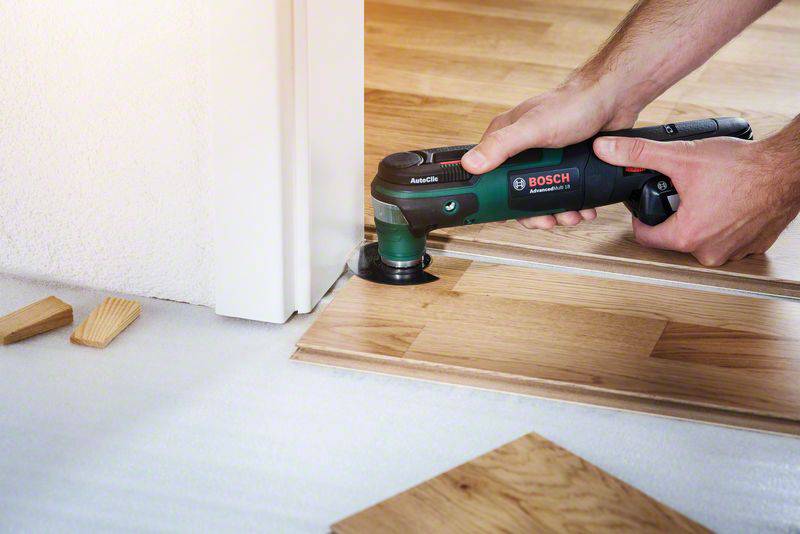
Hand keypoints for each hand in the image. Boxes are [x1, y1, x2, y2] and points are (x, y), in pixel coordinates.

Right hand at [461, 76, 640, 228]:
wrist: (614, 99)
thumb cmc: (573, 104)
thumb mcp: (532, 128)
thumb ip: (502, 146)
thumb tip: (471, 164)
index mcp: (506, 138)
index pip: (488, 175)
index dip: (494, 199)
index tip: (503, 217)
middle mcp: (522, 149)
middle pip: (518, 192)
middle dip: (532, 213)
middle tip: (546, 221)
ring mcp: (545, 159)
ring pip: (542, 195)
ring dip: (556, 212)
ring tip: (570, 217)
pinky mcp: (566, 165)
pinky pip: (564, 191)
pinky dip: (573, 204)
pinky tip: (582, 209)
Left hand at [593, 134, 799, 265]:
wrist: (789, 169)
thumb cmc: (744, 167)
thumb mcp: (682, 155)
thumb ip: (639, 154)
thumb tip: (607, 149)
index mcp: (688, 236)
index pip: (645, 237)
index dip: (640, 218)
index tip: (643, 206)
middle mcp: (710, 251)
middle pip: (674, 237)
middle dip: (672, 215)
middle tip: (680, 193)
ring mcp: (734, 252)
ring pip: (702, 238)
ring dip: (699, 219)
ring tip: (705, 196)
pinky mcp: (754, 246)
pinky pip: (728, 238)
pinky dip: (724, 222)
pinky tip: (727, 203)